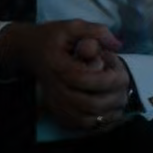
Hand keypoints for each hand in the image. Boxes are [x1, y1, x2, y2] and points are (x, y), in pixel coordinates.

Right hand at [0, 20, 128, 130]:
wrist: (28, 51)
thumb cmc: (51, 37)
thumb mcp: (72, 26)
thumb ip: (96, 31)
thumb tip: (117, 44)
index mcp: (59, 67)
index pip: (86, 80)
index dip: (108, 78)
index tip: (120, 71)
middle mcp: (55, 89)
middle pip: (90, 103)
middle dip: (114, 96)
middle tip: (125, 86)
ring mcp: (55, 104)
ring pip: (87, 119)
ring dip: (110, 111)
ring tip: (120, 97)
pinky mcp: (58, 112)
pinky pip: (80, 126)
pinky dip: (99, 122)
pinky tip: (110, 110)